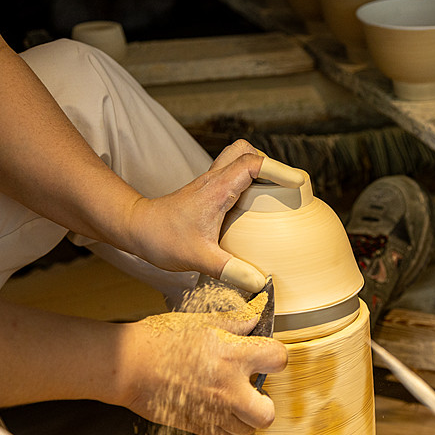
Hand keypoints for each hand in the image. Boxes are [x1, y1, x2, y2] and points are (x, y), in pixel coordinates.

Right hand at [117, 301, 287, 434]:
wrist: (128, 364)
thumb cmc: (160, 339)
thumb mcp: (202, 322)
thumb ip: (234, 323)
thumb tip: (255, 319)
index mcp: (233, 357)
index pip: (279, 360)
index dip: (276, 357)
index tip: (267, 356)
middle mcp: (228, 389)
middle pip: (268, 413)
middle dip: (266, 403)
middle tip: (254, 390)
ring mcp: (212, 411)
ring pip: (246, 429)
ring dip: (244, 415)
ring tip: (232, 398)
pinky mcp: (196, 426)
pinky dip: (223, 426)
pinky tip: (215, 408)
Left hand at [124, 140, 302, 291]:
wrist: (135, 228)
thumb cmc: (162, 238)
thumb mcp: (198, 258)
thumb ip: (230, 270)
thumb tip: (261, 282)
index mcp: (217, 189)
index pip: (252, 164)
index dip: (279, 170)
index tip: (299, 183)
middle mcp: (214, 179)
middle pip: (245, 151)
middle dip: (270, 163)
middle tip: (286, 185)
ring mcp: (209, 183)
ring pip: (238, 159)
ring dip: (258, 168)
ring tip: (274, 192)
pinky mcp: (206, 192)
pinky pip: (232, 175)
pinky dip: (247, 182)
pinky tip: (252, 207)